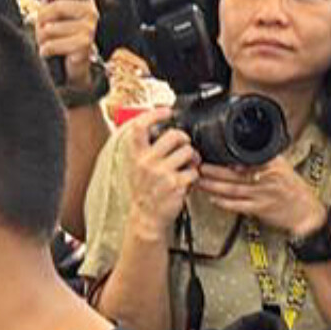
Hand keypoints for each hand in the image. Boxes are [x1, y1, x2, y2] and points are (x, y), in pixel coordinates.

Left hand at [34, 0, 100, 84]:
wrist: (63, 63)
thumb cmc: (54, 32)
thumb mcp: (41, 1)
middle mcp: (88, 9)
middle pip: (57, 6)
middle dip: (41, 19)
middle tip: (42, 25)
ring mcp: (88, 27)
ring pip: (53, 27)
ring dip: (42, 37)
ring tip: (46, 39)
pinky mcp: (84, 44)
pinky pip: (55, 43)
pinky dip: (46, 49)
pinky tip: (49, 50)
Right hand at [126, 111, 199, 239]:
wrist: (147, 218)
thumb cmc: (145, 192)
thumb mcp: (137, 168)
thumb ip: (146, 149)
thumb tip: (159, 128)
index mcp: (136, 156)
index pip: (140, 127)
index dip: (155, 114)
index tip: (166, 111)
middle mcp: (147, 162)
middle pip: (174, 135)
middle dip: (184, 140)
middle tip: (184, 147)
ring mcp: (161, 173)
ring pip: (188, 152)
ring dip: (192, 159)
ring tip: (186, 167)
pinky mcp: (175, 184)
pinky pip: (194, 171)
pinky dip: (193, 176)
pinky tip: (185, 182)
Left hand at [198, 155, 329, 239]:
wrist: (307, 211)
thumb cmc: (293, 189)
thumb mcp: (282, 167)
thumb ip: (262, 160)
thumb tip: (238, 154)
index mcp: (273, 164)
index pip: (246, 158)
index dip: (226, 157)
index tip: (210, 153)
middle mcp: (267, 178)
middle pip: (235, 174)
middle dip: (213, 171)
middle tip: (198, 167)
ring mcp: (264, 194)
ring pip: (233, 189)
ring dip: (213, 186)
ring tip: (199, 181)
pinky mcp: (261, 209)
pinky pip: (239, 205)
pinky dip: (225, 203)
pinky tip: (213, 199)